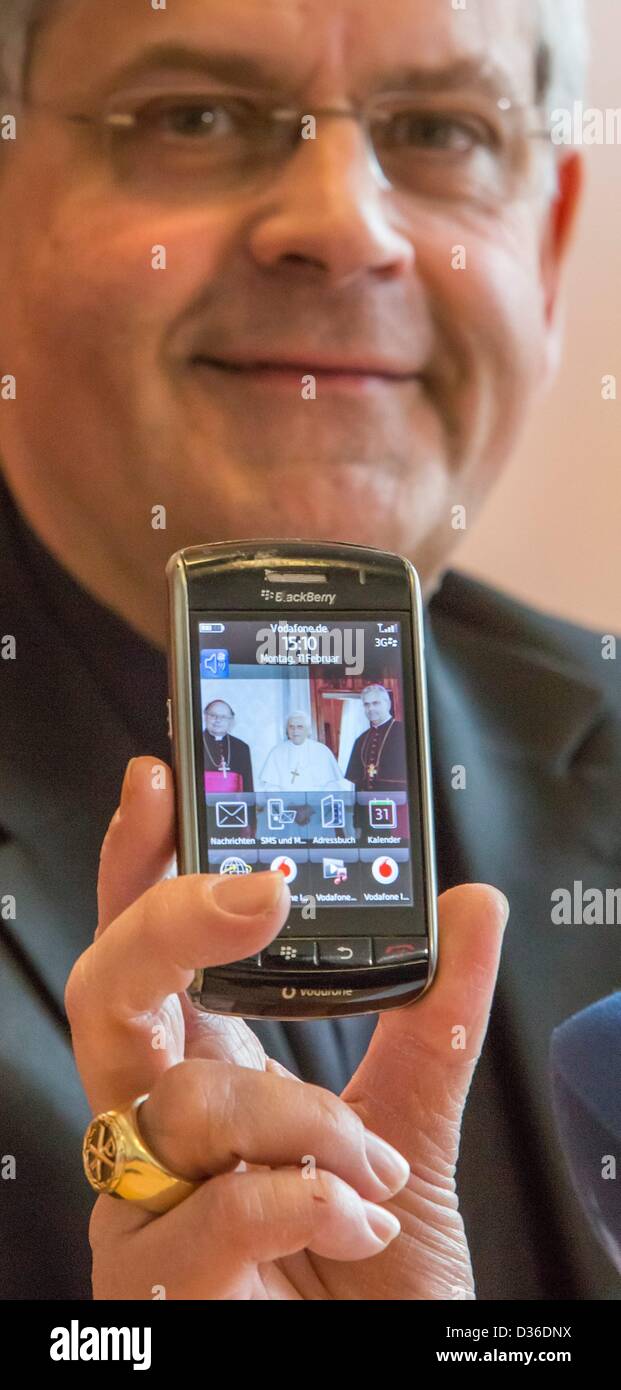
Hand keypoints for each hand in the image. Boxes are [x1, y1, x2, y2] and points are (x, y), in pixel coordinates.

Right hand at [66, 756, 508, 1299]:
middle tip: (256, 897)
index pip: (148, 956)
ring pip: (187, 1106)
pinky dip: (300, 1202)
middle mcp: (154, 1131)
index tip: (159, 786)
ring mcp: (138, 1210)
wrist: (379, 1383)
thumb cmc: (371, 1279)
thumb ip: (434, 1023)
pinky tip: (350, 1219)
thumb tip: (471, 907)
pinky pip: (208, 1210)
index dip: (137, 868)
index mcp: (205, 1077)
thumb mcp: (414, 1136)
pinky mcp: (144, 1287)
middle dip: (172, 926)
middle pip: (109, 995)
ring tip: (374, 1176)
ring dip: (306, 1126)